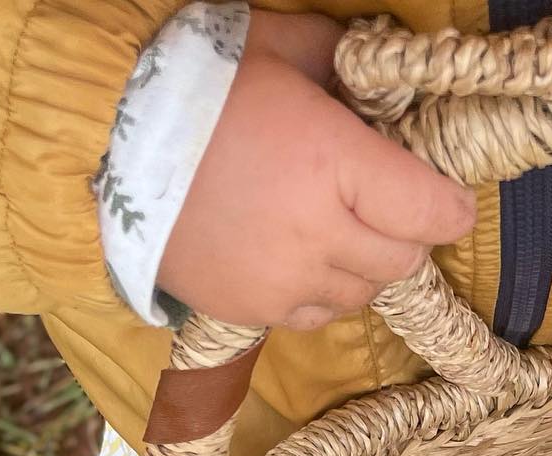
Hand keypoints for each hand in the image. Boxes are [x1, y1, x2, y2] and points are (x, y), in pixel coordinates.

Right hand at [158, 12, 475, 329]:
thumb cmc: (192, 82)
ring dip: (365, 266)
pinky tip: (303, 258)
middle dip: (407, 234)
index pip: (432, 210)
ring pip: (364, 292)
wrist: (99, 139)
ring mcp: (286, 280)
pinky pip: (319, 314)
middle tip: (387, 208)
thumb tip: (382, 82)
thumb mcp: (275, 45)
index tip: (450, 199)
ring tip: (337, 230)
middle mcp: (319, 233)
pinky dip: (324, 291)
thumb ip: (340, 62)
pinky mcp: (254, 309)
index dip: (452, 206)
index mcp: (334, 163)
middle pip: (404, 259)